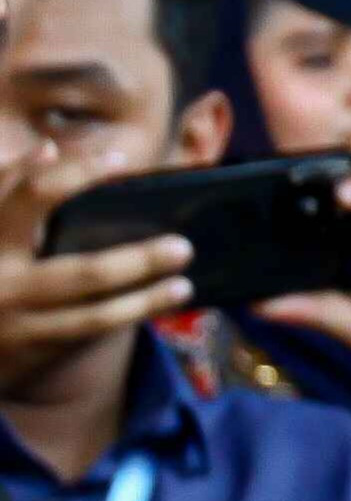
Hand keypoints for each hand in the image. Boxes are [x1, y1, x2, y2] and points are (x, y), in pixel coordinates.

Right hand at [0, 150, 191, 393]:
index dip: (77, 173)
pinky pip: (86, 335)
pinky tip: (155, 306)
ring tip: (183, 285)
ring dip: (145, 302)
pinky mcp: (29, 351)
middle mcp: (1, 280)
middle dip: (139, 261)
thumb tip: (47, 150)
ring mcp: (16, 322)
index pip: (32, 194)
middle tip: (182, 246)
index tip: (120, 159)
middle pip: (86, 272)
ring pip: (94, 316)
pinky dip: (124, 319)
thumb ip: (7, 186)